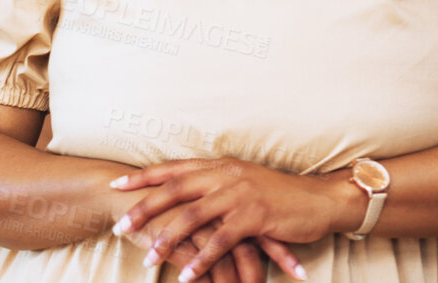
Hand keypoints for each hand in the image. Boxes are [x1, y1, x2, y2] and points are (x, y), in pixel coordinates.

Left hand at [112, 159, 316, 280]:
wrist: (320, 200)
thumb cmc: (281, 196)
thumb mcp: (245, 182)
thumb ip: (217, 186)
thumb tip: (191, 194)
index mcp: (220, 166)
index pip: (174, 169)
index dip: (144, 177)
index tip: (117, 185)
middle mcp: (226, 175)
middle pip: (175, 190)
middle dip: (144, 209)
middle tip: (120, 227)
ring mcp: (241, 194)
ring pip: (193, 216)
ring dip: (168, 240)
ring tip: (148, 259)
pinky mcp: (255, 216)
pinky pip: (221, 240)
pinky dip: (202, 259)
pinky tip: (188, 275)